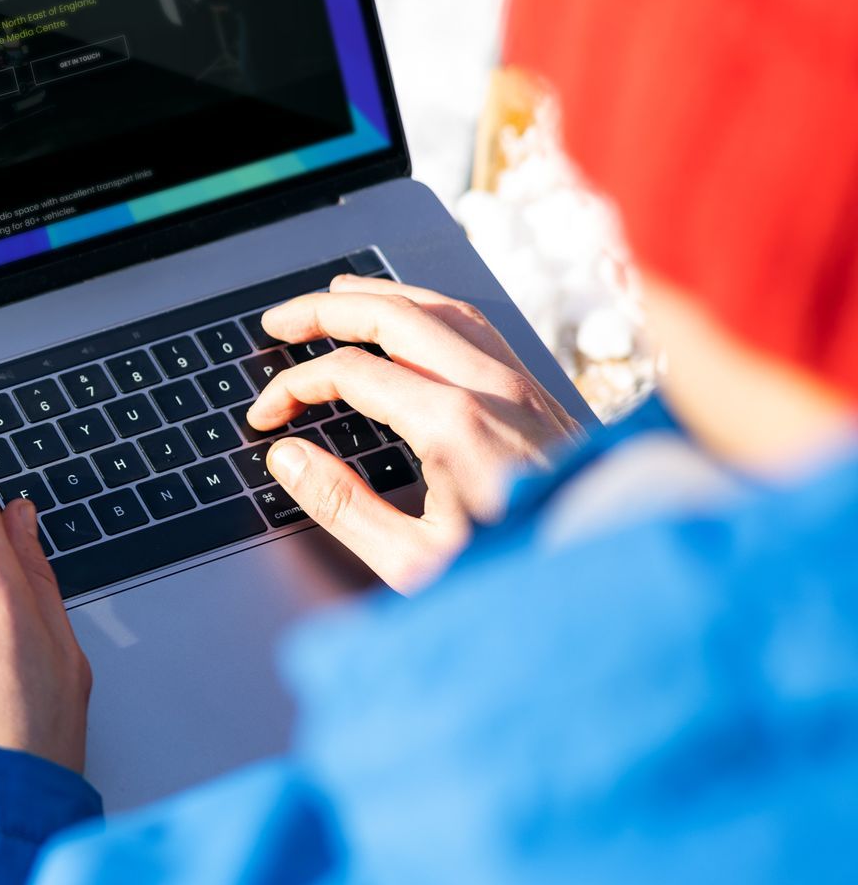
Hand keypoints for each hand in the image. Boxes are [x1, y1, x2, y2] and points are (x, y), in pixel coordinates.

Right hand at [245, 275, 579, 592]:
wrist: (615, 588)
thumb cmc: (520, 581)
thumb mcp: (414, 563)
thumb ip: (342, 505)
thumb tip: (289, 458)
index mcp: (450, 424)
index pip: (350, 372)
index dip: (295, 386)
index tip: (269, 416)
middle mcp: (488, 388)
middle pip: (394, 315)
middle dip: (325, 310)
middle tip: (279, 322)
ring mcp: (520, 384)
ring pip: (440, 308)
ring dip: (380, 296)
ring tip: (336, 297)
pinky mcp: (540, 394)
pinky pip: (477, 326)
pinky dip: (429, 308)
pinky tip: (413, 319)